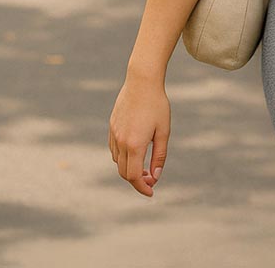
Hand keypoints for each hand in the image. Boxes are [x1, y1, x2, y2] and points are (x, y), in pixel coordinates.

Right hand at [108, 73, 169, 197]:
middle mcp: (120, 141)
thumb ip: (159, 156)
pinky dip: (123, 157)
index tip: (151, 192)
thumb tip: (155, 176)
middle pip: (124, 172)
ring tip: (145, 166)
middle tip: (151, 180)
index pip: (134, 176)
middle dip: (137, 180)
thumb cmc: (157, 105)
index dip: (142, 188)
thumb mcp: (163, 131)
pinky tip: (135, 152)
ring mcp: (114, 134)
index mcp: (134, 144)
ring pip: (117, 161)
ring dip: (129, 169)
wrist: (142, 81)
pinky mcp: (111, 127)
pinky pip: (114, 149)